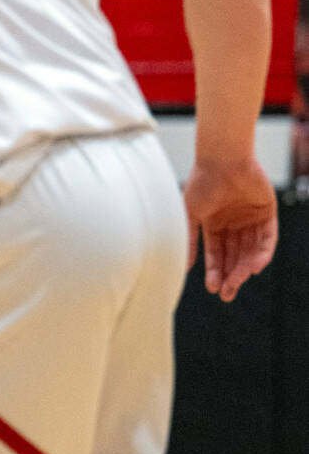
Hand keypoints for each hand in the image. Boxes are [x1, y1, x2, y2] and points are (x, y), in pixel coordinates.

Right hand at [184, 157, 278, 301]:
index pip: (216, 253)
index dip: (215, 271)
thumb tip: (185, 267)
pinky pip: (268, 238)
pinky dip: (263, 253)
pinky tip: (255, 266)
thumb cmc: (202, 183)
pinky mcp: (268, 212)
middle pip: (235, 255)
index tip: (213, 288)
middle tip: (228, 294)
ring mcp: (251, 218)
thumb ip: (190, 241)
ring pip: (251, 250)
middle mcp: (233, 222)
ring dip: (246, 267)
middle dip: (231, 275)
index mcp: (214, 223)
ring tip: (240, 280)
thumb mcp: (190, 215)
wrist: (222, 159)